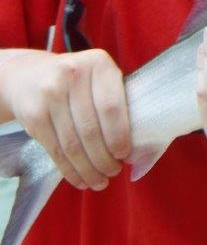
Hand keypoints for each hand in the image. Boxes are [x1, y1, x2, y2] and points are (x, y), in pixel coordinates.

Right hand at [0, 49, 130, 189]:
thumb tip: (138, 147)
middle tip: (114, 172)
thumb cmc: (79, 81)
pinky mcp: (33, 114)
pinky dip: (70, 170)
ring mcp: (49, 93)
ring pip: (73, 144)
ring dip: (89, 169)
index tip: (125, 155)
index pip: (111, 107)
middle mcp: (72, 73)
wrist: (29, 75)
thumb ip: (117, 100)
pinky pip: (55, 150)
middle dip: (105, 158)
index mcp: (98, 63)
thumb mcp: (99, 77)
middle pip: (91, 129)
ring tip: (100, 181)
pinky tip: (81, 179)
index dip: (120, 136)